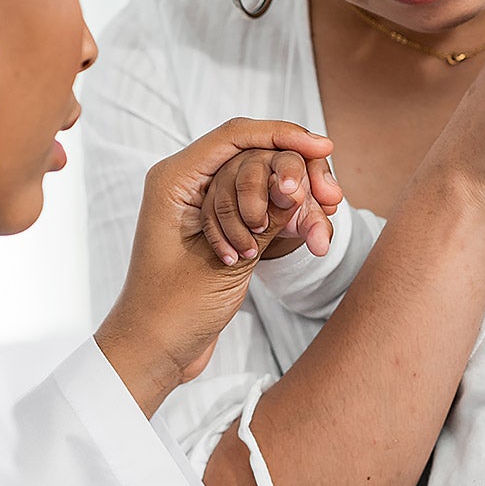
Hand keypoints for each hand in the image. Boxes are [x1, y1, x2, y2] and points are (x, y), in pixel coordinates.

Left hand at [95, 119, 332, 416]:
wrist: (154, 352)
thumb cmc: (172, 313)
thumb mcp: (225, 266)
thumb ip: (263, 224)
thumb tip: (301, 188)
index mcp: (174, 180)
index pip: (235, 136)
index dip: (283, 134)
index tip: (324, 147)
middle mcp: (187, 183)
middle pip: (253, 154)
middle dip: (296, 172)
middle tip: (330, 199)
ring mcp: (202, 203)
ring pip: (260, 180)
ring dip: (292, 202)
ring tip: (320, 228)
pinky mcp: (218, 224)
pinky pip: (256, 205)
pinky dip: (282, 217)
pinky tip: (309, 233)